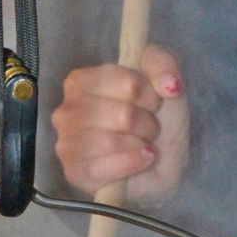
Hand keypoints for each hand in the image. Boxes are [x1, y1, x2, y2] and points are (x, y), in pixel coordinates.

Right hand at [50, 47, 187, 203]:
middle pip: (123, 115)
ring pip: (112, 142)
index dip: (150, 95)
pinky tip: (140, 160)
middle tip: (147, 127)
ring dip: (139, 144)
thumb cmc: (155, 118)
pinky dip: (133, 163)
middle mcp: (67, 110)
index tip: (152, 102)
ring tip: (141, 143)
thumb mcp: (163, 79)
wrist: (163, 161)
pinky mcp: (75, 173)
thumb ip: (163, 63)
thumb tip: (170, 84)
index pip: (128, 84)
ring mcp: (67, 143)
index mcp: (80, 81)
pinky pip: (107, 168)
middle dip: (147, 124)